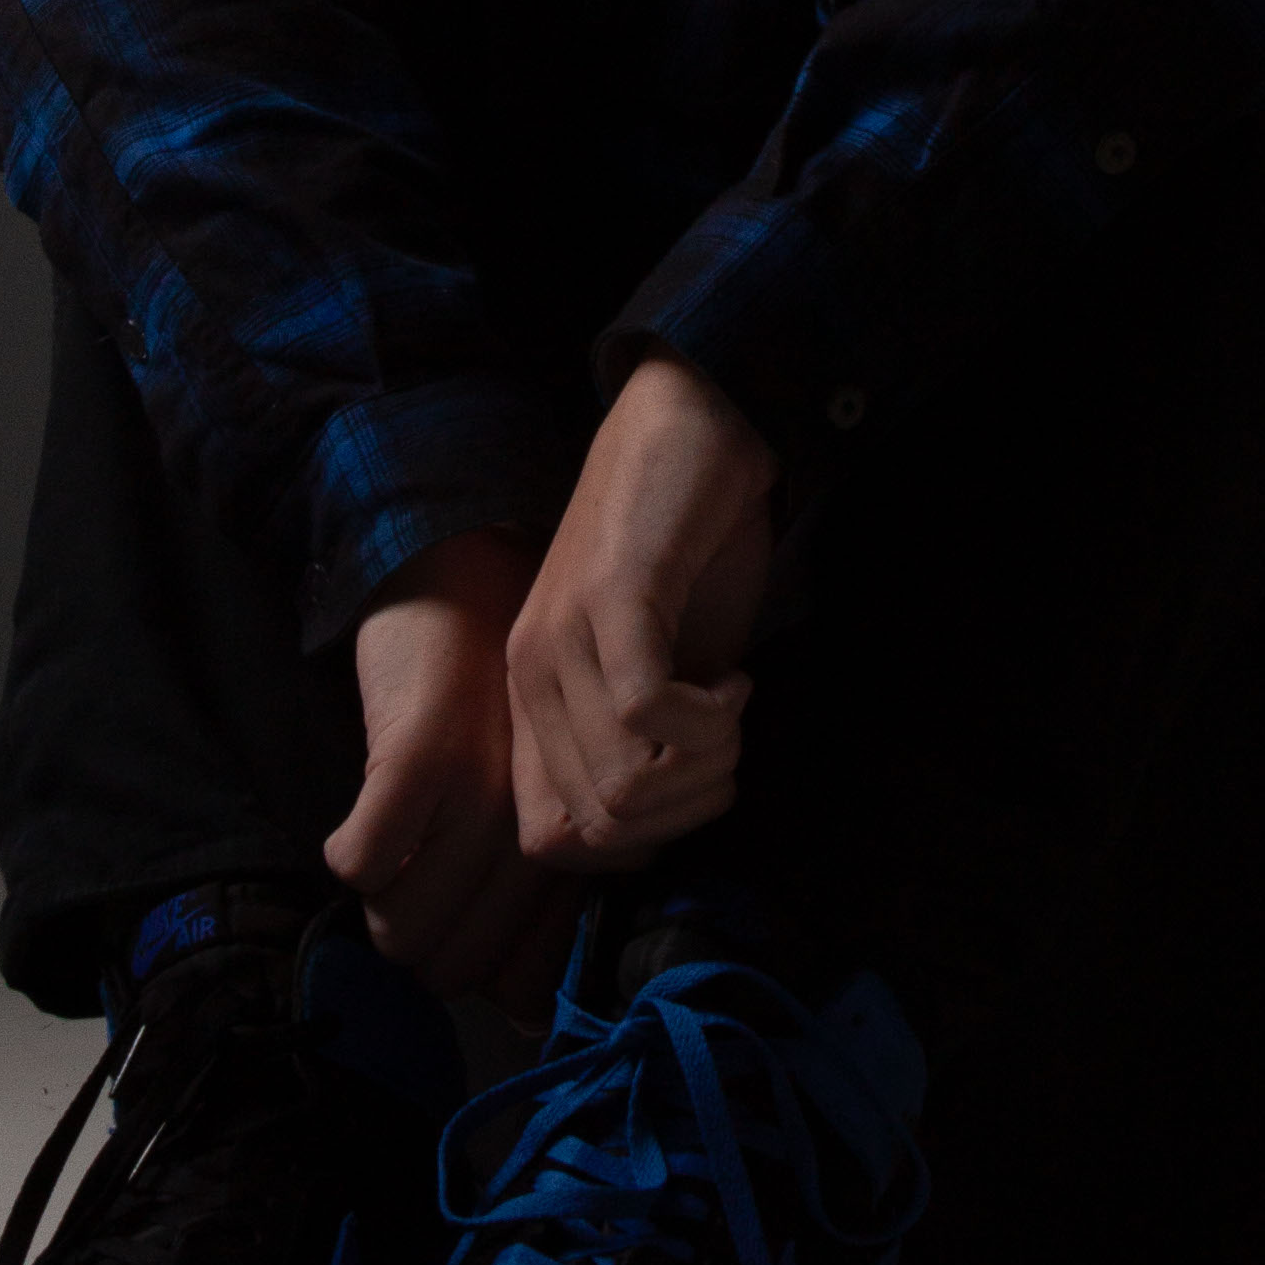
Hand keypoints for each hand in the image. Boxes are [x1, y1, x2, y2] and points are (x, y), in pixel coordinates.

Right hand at [328, 530, 574, 1001]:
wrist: (465, 569)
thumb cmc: (496, 690)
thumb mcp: (532, 789)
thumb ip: (534, 889)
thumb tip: (521, 1012)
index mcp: (561, 843)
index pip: (521, 976)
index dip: (488, 979)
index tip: (475, 944)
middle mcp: (528, 832)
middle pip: (452, 965)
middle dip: (426, 947)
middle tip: (417, 890)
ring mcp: (475, 798)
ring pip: (402, 930)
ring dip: (384, 906)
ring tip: (392, 855)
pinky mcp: (419, 758)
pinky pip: (362, 861)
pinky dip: (354, 851)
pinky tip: (365, 820)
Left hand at [508, 354, 777, 869]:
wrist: (696, 423)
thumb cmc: (688, 552)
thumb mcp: (661, 669)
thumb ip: (643, 746)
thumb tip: (663, 830)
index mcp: (533, 698)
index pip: (553, 841)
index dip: (641, 840)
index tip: (696, 779)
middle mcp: (531, 673)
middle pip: (597, 826)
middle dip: (686, 808)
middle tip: (728, 742)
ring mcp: (563, 634)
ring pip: (622, 785)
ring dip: (704, 765)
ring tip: (732, 704)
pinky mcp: (611, 597)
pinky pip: (645, 714)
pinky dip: (708, 720)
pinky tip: (734, 678)